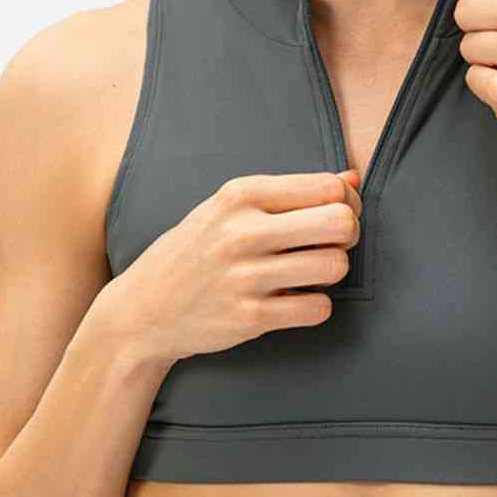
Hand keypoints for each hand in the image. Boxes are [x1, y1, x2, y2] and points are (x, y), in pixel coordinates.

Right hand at [100, 169, 362, 368]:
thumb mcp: (230, 207)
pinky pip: (318, 309)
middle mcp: (243, 230)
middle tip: (329, 245)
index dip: (347, 203)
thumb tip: (352, 179)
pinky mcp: (249, 318)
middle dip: (348, 235)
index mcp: (241, 194)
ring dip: (332, 272)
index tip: (334, 216)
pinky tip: (293, 302)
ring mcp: (245, 276)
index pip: (328, 188)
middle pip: (340, 222)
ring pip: (335, 266)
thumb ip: (292, 192)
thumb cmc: (196, 251)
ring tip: (308, 274)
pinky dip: (315, 306)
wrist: (143, 309)